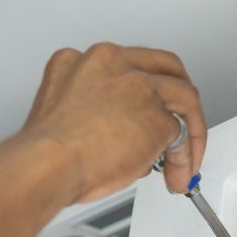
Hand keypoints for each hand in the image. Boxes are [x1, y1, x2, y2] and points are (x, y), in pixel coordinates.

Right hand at [18, 42, 206, 199]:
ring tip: (183, 165)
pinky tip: (176, 174)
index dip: (145, 90)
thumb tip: (122, 135)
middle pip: (166, 67)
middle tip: (186, 126)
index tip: (147, 111)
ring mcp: (138, 87)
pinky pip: (181, 135)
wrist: (46, 165)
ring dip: (191, 133)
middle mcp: (112, 63)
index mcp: (81, 62)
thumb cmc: (45, 155)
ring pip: (183, 97)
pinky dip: (184, 158)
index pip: (128, 65)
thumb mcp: (63, 117)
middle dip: (181, 99)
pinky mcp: (157, 116)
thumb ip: (96, 114)